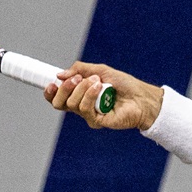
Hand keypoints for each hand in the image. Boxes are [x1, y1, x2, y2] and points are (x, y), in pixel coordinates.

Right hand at [43, 61, 161, 130]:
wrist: (141, 96)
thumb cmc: (124, 85)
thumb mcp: (100, 70)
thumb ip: (79, 70)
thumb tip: (59, 74)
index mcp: (80, 95)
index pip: (58, 97)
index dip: (50, 91)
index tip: (52, 82)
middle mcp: (81, 106)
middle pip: (58, 103)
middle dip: (65, 88)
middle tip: (78, 78)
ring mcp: (88, 115)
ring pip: (72, 104)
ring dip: (82, 88)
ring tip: (98, 82)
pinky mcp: (97, 121)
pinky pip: (84, 109)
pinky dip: (89, 95)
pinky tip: (100, 88)